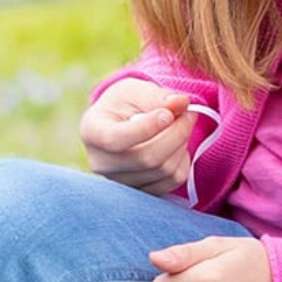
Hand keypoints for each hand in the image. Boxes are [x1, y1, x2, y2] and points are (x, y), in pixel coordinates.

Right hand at [80, 79, 194, 193]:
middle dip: (176, 134)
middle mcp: (100, 162)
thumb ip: (158, 96)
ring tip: (181, 125)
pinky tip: (177, 145)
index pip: (117, 139)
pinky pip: (172, 181)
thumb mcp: (136, 90)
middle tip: (189, 114)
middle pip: (146, 158)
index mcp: (92, 132)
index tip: (168, 113)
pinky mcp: (140, 191)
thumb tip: (182, 102)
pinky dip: (183, 161)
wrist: (122, 122)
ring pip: (163, 170)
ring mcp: (120, 181)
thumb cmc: (125, 103)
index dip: (147, 128)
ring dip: (182, 145)